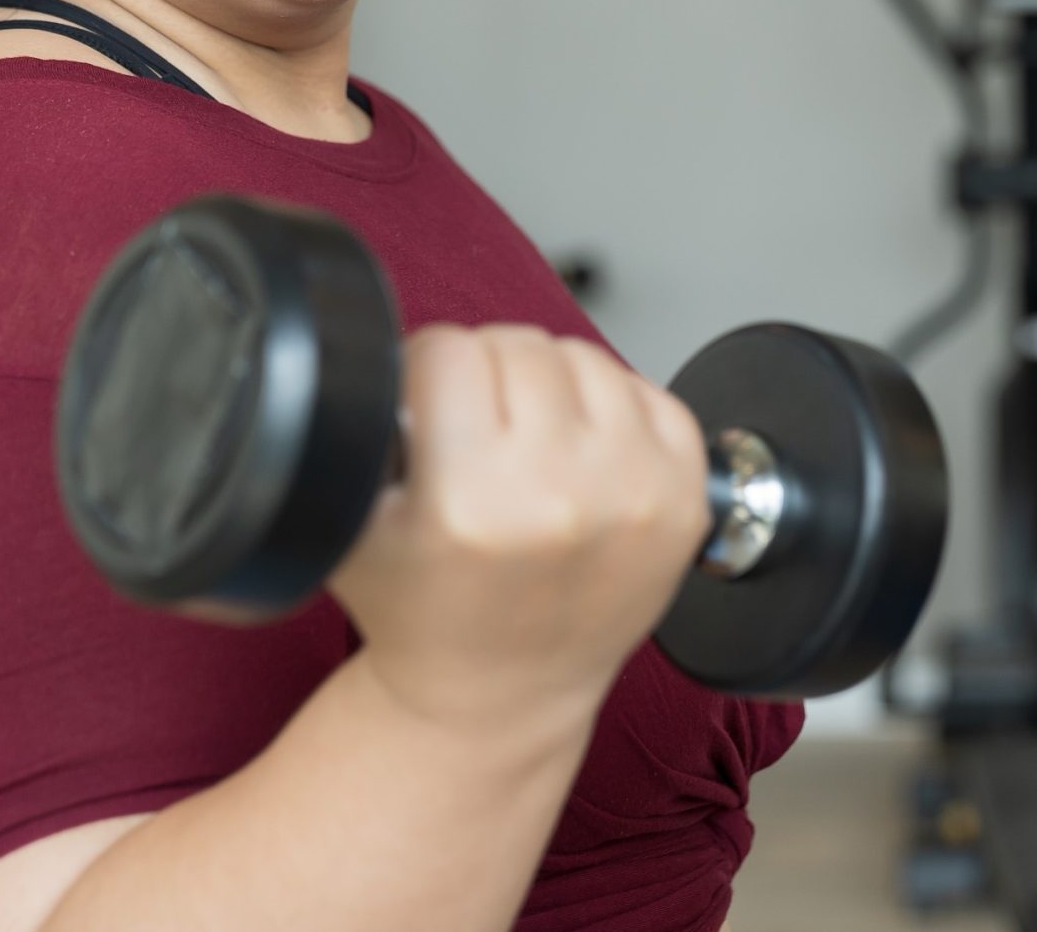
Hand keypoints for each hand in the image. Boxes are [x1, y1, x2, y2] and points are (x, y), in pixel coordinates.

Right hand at [327, 324, 710, 736]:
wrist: (502, 692)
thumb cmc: (426, 612)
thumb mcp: (352, 529)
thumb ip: (358, 436)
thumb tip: (380, 359)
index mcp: (470, 503)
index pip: (447, 352)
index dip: (425, 374)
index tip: (426, 410)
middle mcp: (561, 495)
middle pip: (517, 345)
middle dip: (487, 377)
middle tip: (475, 435)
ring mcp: (635, 494)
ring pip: (583, 356)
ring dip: (551, 387)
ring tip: (528, 446)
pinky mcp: (684, 496)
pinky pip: (646, 388)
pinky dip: (613, 409)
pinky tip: (582, 457)